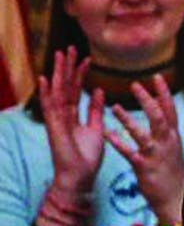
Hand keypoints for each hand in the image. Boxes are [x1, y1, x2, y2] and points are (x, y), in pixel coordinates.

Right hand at [37, 47, 104, 192]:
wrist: (80, 177)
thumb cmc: (87, 157)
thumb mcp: (96, 128)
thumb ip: (94, 110)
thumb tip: (97, 90)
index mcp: (73, 116)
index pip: (75, 90)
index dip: (80, 74)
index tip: (86, 58)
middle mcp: (63, 115)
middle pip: (64, 87)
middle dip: (67, 68)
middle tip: (69, 48)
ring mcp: (57, 121)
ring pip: (57, 92)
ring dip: (57, 73)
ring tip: (59, 55)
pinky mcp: (54, 128)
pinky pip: (50, 108)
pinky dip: (46, 93)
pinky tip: (43, 79)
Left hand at [104, 74, 183, 224]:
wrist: (177, 198)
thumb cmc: (174, 175)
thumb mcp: (175, 150)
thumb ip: (168, 135)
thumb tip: (163, 120)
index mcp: (173, 136)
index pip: (170, 109)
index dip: (164, 92)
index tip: (157, 77)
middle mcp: (166, 142)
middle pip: (158, 116)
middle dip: (147, 99)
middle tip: (135, 85)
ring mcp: (156, 154)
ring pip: (143, 132)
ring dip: (128, 119)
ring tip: (114, 107)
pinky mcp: (144, 167)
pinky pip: (129, 152)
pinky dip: (117, 142)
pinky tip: (107, 134)